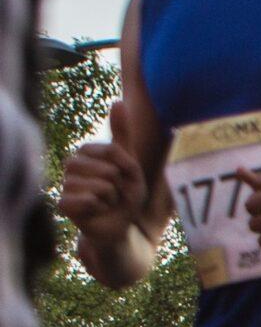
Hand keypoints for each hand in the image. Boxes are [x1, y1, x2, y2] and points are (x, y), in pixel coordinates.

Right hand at [55, 100, 147, 239]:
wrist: (120, 224)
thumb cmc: (124, 193)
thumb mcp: (129, 163)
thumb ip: (122, 134)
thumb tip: (117, 101)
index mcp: (85, 152)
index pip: (113, 151)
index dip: (128, 168)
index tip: (126, 176)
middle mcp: (71, 165)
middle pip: (108, 170)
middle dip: (121, 185)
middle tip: (116, 193)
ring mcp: (65, 184)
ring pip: (101, 187)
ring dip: (113, 198)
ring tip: (107, 202)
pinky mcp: (63, 204)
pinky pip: (89, 201)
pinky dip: (101, 208)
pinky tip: (97, 211)